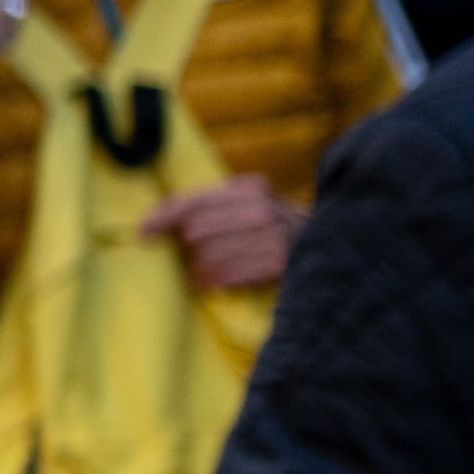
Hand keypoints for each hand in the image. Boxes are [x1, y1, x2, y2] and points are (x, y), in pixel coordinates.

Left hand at [143, 175, 296, 289]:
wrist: (331, 244)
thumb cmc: (273, 225)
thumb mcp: (249, 202)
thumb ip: (210, 204)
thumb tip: (155, 217)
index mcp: (251, 189)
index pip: (195, 202)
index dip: (163, 217)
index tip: (142, 231)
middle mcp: (262, 210)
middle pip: (197, 231)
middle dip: (185, 248)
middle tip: (185, 257)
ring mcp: (272, 237)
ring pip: (209, 256)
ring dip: (196, 269)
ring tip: (196, 273)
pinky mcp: (278, 264)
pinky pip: (228, 275)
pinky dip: (212, 281)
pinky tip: (207, 284)